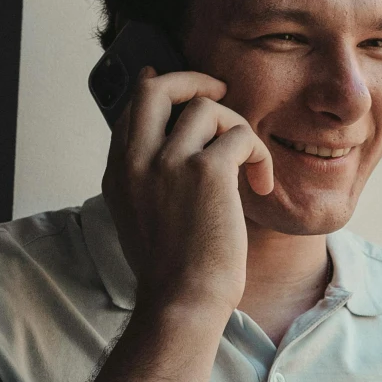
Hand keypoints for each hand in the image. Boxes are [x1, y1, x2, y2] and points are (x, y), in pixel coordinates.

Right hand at [101, 67, 274, 318]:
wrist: (181, 301)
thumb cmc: (172, 275)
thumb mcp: (142, 223)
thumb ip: (149, 186)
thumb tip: (173, 164)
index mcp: (118, 172)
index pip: (132, 110)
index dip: (158, 89)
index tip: (182, 88)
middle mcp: (136, 159)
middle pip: (156, 87)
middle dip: (192, 80)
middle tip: (221, 90)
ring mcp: (168, 161)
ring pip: (206, 107)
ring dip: (238, 129)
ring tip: (249, 166)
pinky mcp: (206, 171)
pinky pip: (240, 134)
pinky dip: (259, 155)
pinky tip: (262, 185)